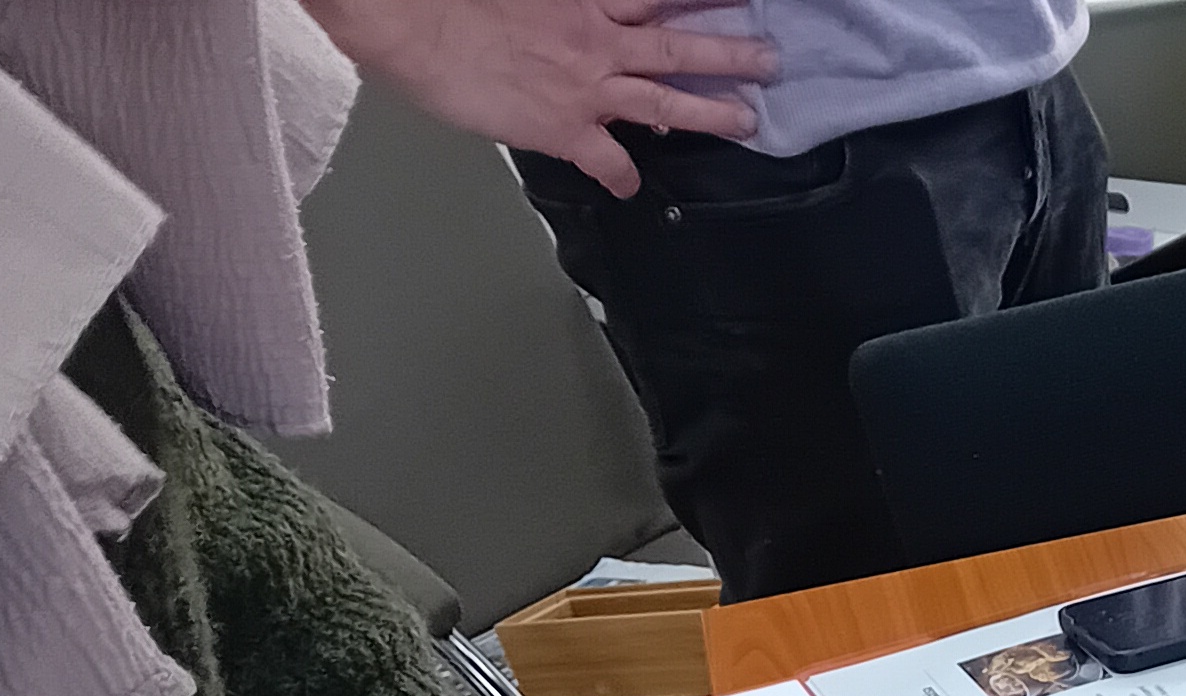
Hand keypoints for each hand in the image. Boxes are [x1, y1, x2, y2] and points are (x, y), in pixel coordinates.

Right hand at [303, 0, 775, 196]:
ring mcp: (587, 87)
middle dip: (731, 52)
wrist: (414, 21)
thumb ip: (557, 4)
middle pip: (680, 45)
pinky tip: (630, 186)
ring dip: (712, 111)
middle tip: (771, 59)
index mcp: (585, 0)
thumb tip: (563, 14)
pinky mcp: (565, 129)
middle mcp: (597, 41)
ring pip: (666, 101)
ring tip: (748, 119)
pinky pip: (609, 160)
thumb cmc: (455, 0)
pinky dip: (623, 176)